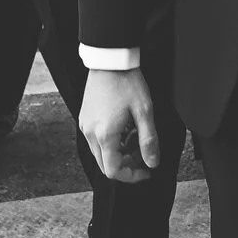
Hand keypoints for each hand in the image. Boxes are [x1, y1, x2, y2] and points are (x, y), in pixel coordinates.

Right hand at [79, 67, 160, 182]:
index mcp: (105, 135)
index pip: (113, 171)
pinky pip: (95, 140)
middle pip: (105, 165)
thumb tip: (152, 163)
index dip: (131, 176)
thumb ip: (148, 140)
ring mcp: (85, 126)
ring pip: (99, 154)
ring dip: (118, 154)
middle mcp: (90, 134)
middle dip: (125, 165)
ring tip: (134, 138)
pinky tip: (123, 129)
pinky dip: (109, 143)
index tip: (146, 170)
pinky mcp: (84, 119)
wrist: (110, 61)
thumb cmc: (128, 83)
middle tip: (142, 155)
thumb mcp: (144, 112)